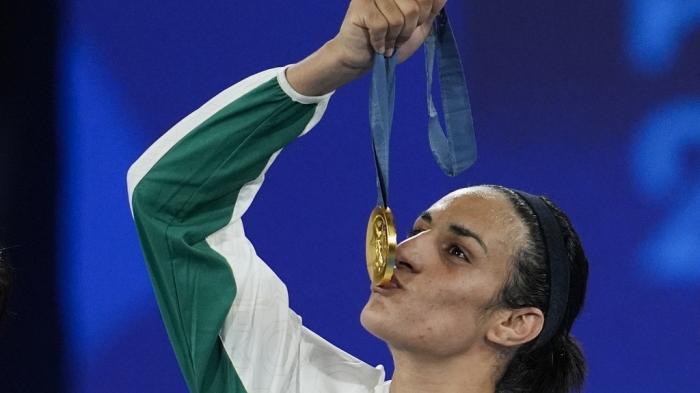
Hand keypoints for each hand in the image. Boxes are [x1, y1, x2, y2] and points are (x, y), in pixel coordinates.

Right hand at [286, 0, 446, 95]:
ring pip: (398, 19)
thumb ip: (431, 8)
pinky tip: (378, 46)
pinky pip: (381, 26)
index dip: (423, 16)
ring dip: (394, 38)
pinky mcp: (360, 5)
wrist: (363, 58)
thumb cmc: (391, 41)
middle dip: (408, 30)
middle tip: (397, 38)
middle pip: (414, 8)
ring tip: (387, 43)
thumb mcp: (418, 26)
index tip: (413, 25)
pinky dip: (382, 42)